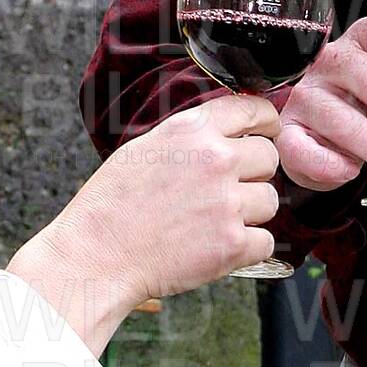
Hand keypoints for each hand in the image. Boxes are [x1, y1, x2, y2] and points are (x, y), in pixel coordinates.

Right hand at [10, 97, 280, 353]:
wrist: (95, 256)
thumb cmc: (111, 206)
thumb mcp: (145, 149)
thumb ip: (191, 138)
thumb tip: (229, 133)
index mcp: (192, 130)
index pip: (255, 109)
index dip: (266, 123)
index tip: (266, 133)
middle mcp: (216, 160)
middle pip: (269, 157)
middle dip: (253, 174)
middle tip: (225, 192)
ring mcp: (227, 203)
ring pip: (270, 200)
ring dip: (250, 213)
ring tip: (213, 223)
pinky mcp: (233, 244)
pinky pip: (265, 241)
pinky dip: (247, 249)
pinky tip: (217, 247)